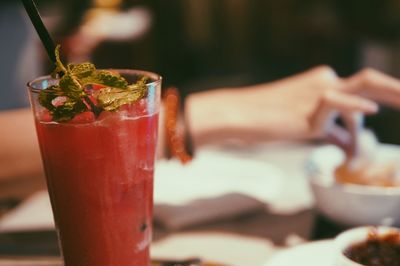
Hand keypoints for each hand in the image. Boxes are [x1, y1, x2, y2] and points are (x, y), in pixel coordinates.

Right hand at [185, 66, 399, 153]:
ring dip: (377, 112)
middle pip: (370, 83)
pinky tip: (372, 112)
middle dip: (395, 92)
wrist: (241, 114)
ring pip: (361, 96)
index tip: (387, 115)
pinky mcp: (312, 107)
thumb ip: (330, 130)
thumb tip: (348, 146)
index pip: (358, 94)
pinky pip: (340, 104)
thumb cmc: (268, 119)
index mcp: (322, 82)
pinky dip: (358, 108)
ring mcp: (319, 92)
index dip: (376, 106)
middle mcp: (325, 81)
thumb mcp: (304, 125)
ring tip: (378, 132)